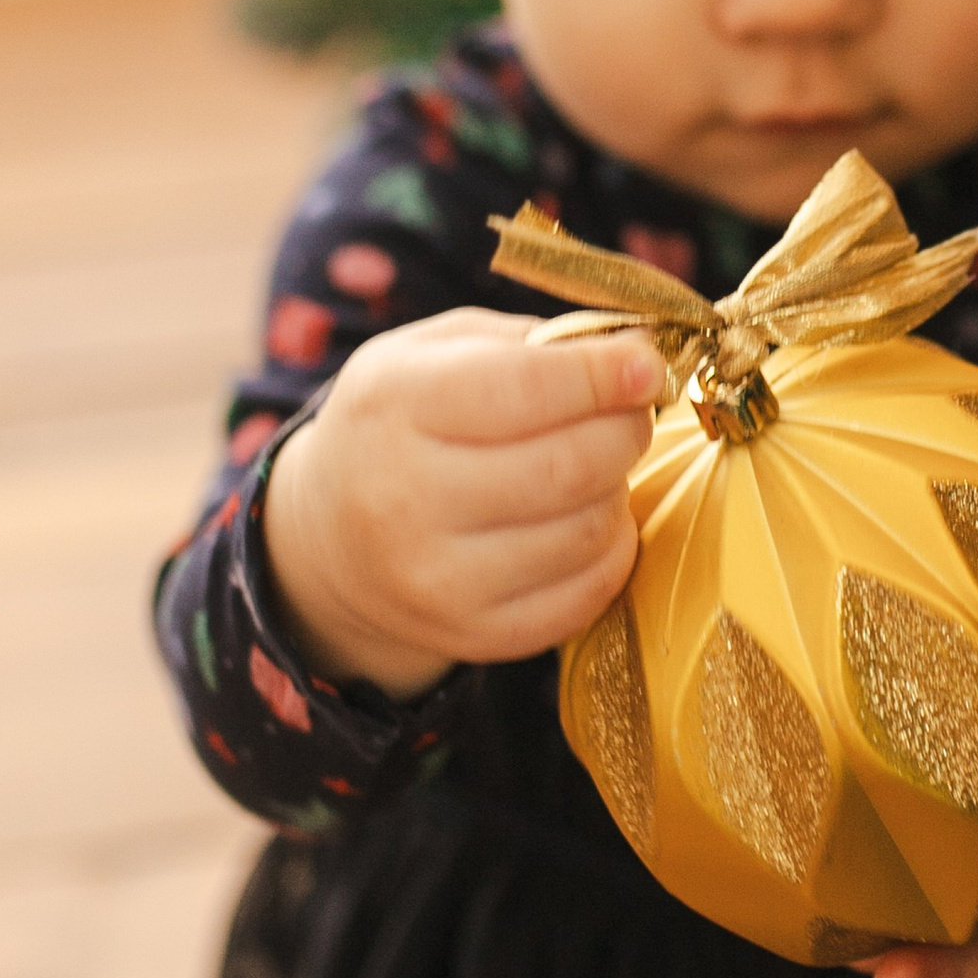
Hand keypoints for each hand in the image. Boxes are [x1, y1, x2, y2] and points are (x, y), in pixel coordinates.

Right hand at [260, 311, 662, 696]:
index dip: (604, 373)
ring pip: (589, 529)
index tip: (647, 366)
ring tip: (591, 466)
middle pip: (570, 464)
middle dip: (624, 429)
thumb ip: (528, 341)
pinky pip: (588, 593)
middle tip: (627, 413)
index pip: (525, 388)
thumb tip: (635, 354)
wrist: (330, 541)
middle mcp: (406, 499)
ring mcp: (439, 579)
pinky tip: (587, 519)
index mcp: (396, 405)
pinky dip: (612, 549)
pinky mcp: (475, 636)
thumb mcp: (432, 352)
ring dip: (616, 488)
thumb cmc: (401, 423)